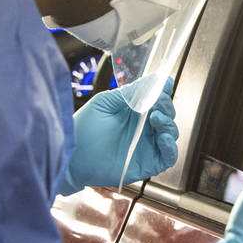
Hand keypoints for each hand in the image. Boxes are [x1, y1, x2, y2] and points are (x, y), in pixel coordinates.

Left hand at [60, 76, 178, 195]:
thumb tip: (153, 79)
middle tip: (158, 102)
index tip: (165, 84)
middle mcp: (143, 128)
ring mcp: (146, 146)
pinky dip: (171, 147)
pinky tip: (163, 138)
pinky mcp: (147, 163)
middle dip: (166, 106)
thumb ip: (130, 92)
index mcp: (134, 112)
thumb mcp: (105, 103)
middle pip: (167, 114)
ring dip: (168, 124)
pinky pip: (168, 156)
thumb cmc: (83, 130)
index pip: (157, 100)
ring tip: (156, 118)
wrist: (71, 157)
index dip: (164, 92)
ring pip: (170, 133)